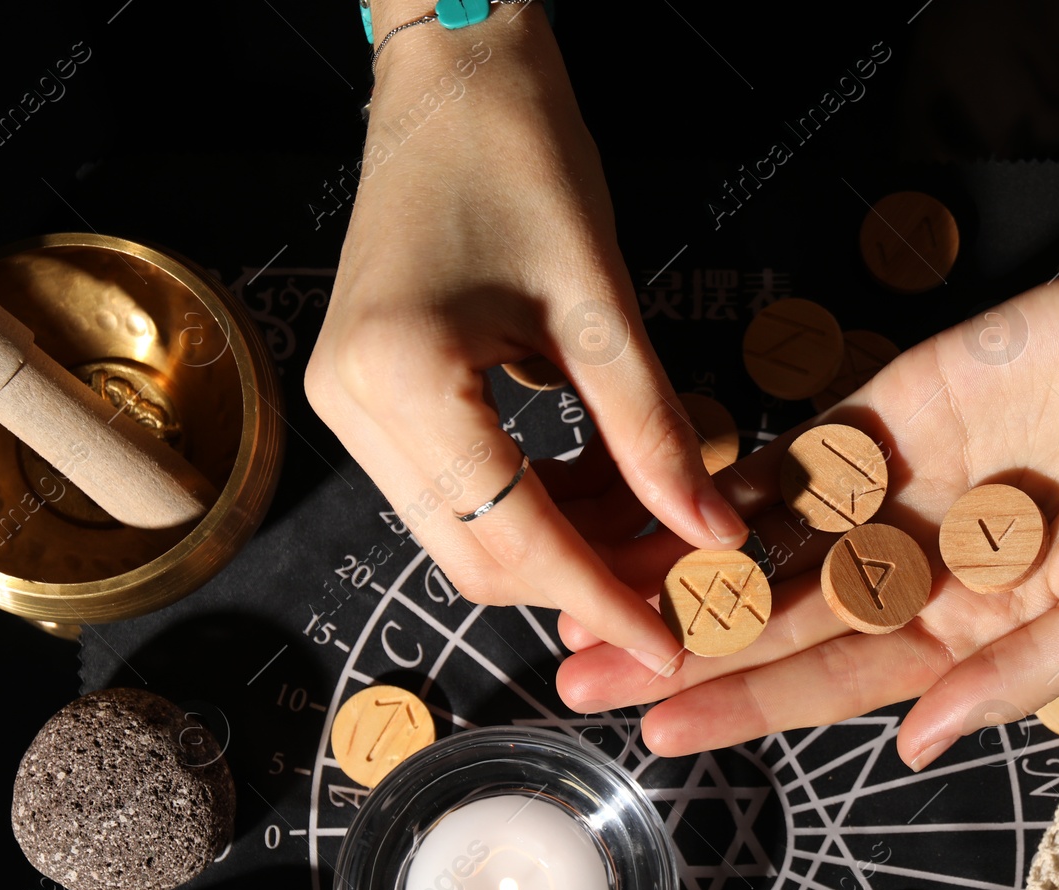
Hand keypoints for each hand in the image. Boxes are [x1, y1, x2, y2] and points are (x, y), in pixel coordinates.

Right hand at [305, 7, 745, 676]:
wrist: (457, 78)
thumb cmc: (528, 158)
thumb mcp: (603, 304)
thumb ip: (653, 430)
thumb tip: (712, 535)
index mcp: (399, 375)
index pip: (511, 537)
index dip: (600, 598)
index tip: (673, 642)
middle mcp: (350, 405)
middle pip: (476, 556)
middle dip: (581, 582)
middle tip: (678, 582)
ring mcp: (346, 404)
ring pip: (463, 533)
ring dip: (558, 550)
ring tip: (651, 535)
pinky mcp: (365, 395)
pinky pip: (454, 490)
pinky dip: (529, 507)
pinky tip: (600, 493)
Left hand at [555, 225, 1058, 766]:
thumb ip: (1017, 675)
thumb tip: (916, 749)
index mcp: (973, 631)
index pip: (839, 682)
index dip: (750, 705)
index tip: (660, 731)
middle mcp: (921, 567)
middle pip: (782, 618)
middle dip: (686, 648)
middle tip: (580, 677)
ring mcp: (899, 485)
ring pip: (770, 539)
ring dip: (684, 570)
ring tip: (588, 597)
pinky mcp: (892, 404)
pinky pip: (797, 452)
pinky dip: (728, 477)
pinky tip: (654, 504)